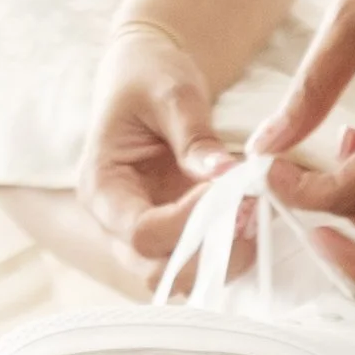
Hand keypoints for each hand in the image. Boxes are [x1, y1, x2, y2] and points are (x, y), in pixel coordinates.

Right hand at [77, 23, 240, 288]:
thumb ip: (195, 136)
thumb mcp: (172, 93)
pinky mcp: (172, 236)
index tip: (232, 195)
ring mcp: (144, 235)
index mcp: (101, 187)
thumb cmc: (150, 76)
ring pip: (179, 278)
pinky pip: (198, 265)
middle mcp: (115, 223)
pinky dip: (227, 253)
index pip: (141, 232)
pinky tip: (250, 222)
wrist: (148, 76)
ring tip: (253, 216)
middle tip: (251, 213)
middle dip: (208, 252)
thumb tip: (227, 175)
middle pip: (156, 269)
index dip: (189, 223)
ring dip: (221, 259)